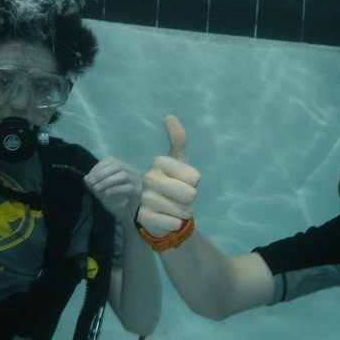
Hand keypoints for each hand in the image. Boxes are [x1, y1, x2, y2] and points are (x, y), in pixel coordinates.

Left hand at [85, 156, 142, 221]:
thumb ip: (95, 185)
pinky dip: (115, 189)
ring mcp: (138, 182)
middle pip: (117, 165)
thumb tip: (86, 177)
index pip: (112, 160)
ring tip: (97, 188)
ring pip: (123, 175)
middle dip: (102, 172)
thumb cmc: (119, 204)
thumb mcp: (103, 194)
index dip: (99, 166)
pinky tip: (107, 193)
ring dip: (107, 180)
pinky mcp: (140, 192)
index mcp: (125, 169)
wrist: (130, 217)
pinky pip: (128, 187)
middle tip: (92, 182)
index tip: (90, 176)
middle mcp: (133, 172)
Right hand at [138, 115, 199, 236]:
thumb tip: (169, 116)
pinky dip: (176, 223)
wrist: (161, 210)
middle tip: (180, 197)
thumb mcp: (180, 161)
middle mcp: (148, 178)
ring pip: (183, 210)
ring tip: (174, 208)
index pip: (194, 177)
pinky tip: (167, 218)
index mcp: (159, 162)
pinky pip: (174, 223)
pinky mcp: (144, 217)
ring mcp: (145, 198)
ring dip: (184, 212)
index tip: (185, 181)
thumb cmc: (174, 182)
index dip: (195, 182)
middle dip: (190, 200)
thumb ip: (178, 140)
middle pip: (189, 194)